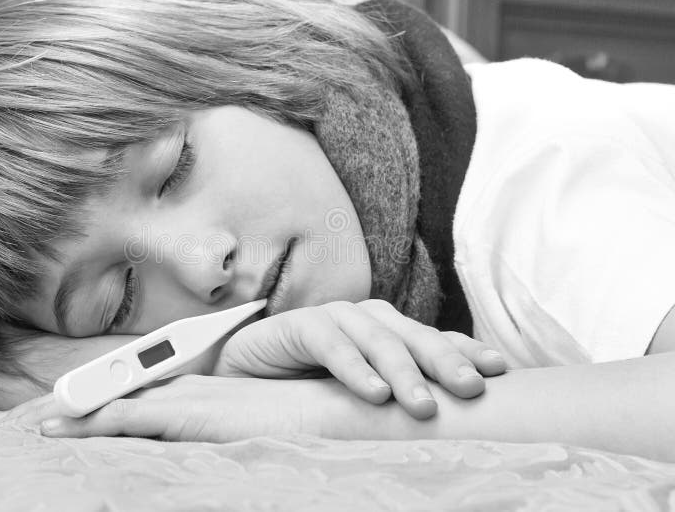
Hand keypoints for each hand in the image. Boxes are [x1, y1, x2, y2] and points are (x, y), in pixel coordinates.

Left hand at [0, 375, 346, 441]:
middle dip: (73, 406)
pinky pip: (128, 415)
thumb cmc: (294, 424)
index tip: (64, 418)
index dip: (100, 406)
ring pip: (111, 404)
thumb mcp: (244, 435)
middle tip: (29, 419)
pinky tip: (60, 428)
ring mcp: (184, 399)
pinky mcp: (189, 411)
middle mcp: (183, 392)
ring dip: (70, 413)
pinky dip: (90, 419)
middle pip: (116, 398)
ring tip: (28, 423)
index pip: (138, 400)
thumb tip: (203, 446)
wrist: (326, 409)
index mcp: (196, 397)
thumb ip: (219, 436)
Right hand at [213, 299, 506, 418]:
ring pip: (377, 337)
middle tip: (470, 390)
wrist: (245, 380)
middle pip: (413, 335)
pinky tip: (373, 393)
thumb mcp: (361, 399)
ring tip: (423, 405)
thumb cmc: (310, 393)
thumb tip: (452, 424)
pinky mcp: (298, 324)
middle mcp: (367, 321)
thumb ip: (397, 400)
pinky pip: (330, 341)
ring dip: (402, 369)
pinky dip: (353, 366)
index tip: (497, 372)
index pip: (434, 340)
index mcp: (389, 336)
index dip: (465, 351)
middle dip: (444, 360)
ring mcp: (334, 319)